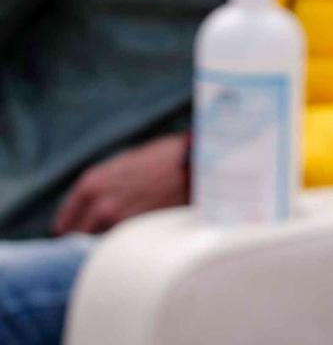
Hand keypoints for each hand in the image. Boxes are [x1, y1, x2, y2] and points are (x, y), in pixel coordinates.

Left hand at [52, 134, 189, 234]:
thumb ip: (105, 184)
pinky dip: (124, 246)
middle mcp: (98, 202)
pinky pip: (121, 245)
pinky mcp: (137, 230)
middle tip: (92, 244)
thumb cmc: (165, 158)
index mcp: (90, 183)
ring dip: (105, 244)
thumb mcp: (125, 163)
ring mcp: (117, 219)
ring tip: (116, 244)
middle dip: (85, 239)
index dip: (70, 228)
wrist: (194, 163)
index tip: (72, 236)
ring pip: (99, 243)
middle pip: (78, 235)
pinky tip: (134, 243)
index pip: (66, 219)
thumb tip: (95, 203)